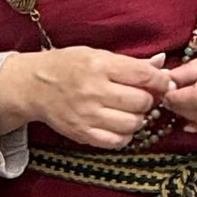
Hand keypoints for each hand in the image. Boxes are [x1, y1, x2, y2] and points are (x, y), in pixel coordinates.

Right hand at [0, 44, 172, 150]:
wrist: (33, 86)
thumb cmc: (67, 66)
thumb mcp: (97, 54)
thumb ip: (130, 62)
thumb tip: (162, 64)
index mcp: (99, 65)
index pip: (143, 75)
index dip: (161, 81)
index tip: (163, 83)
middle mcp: (93, 90)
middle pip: (141, 101)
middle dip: (147, 99)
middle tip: (141, 96)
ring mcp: (87, 115)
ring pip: (133, 124)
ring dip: (137, 118)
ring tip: (129, 111)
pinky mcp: (82, 133)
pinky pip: (117, 141)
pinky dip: (124, 135)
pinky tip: (118, 125)